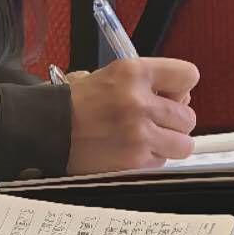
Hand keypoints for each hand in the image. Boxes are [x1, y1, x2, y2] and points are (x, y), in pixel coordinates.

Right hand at [65, 58, 198, 174]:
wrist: (45, 129)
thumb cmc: (73, 103)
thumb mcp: (107, 76)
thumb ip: (143, 82)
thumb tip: (175, 98)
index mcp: (132, 72)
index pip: (188, 75)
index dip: (180, 88)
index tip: (170, 95)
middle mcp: (139, 101)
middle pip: (188, 116)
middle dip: (173, 120)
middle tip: (152, 120)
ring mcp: (139, 134)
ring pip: (183, 143)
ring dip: (168, 143)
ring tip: (145, 139)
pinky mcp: (134, 160)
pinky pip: (161, 162)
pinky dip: (150, 159)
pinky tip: (130, 151)